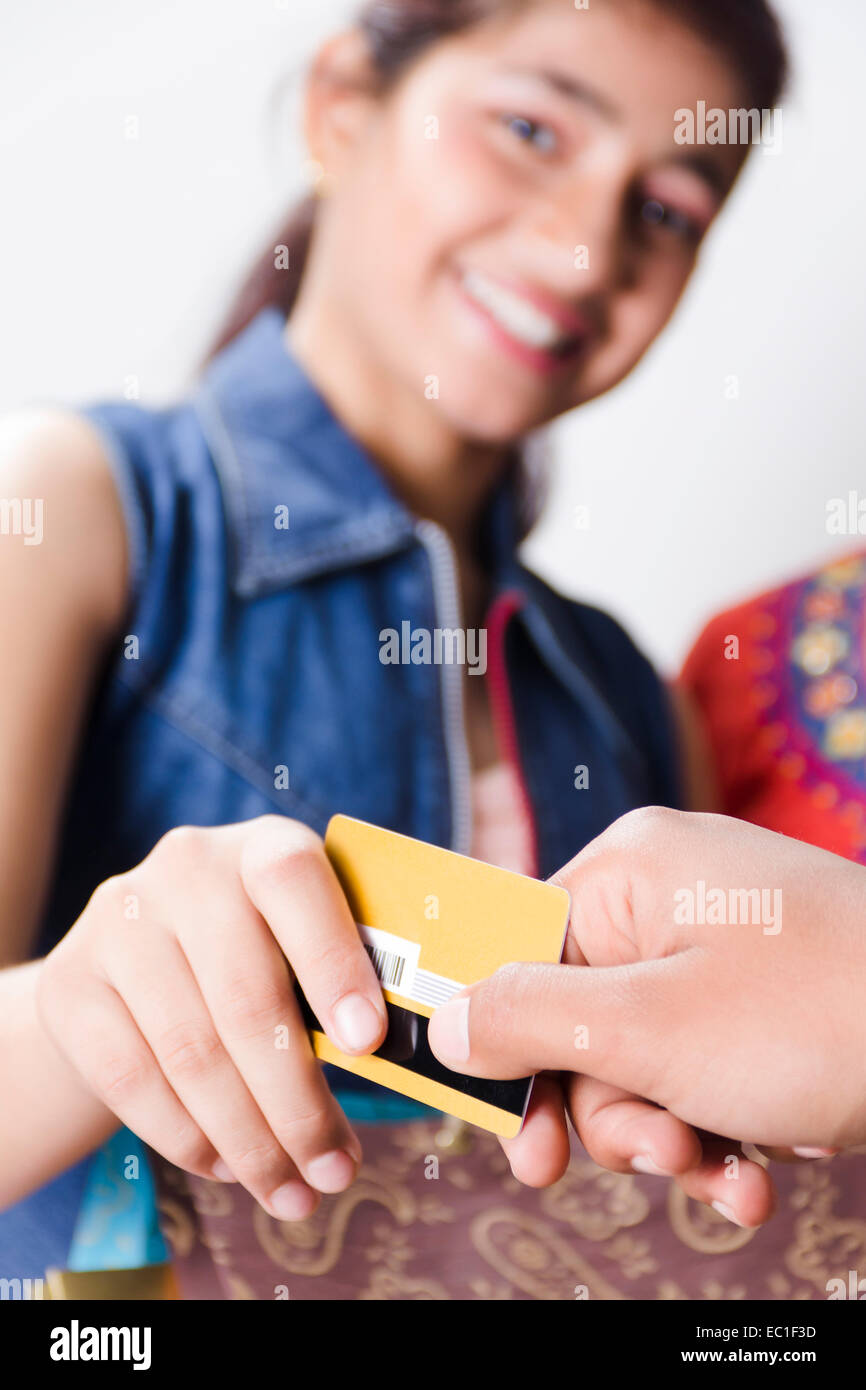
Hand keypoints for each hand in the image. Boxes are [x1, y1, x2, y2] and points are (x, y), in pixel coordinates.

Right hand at [37, 816, 387, 1219]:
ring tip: (293, 1192)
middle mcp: (186, 869)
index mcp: (263, 847)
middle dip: (299, 1105)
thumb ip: (349, 979)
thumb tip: (400, 1063)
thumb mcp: (303, 942)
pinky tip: (230, 1169)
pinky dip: (189, 1139)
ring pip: (191, 1054)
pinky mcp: (70, 984)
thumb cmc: (261, 953)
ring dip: (250, 1141)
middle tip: (336, 1172)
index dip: (333, 963)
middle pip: (246, 1000)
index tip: (369, 1045)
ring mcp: (119, 923)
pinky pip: (133, 1081)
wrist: (136, 955)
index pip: (294, 885)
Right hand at [428, 808, 864, 1224]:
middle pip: (580, 1019)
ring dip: (671, 1135)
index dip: (505, 1050)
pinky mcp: (764, 997)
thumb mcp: (647, 1031)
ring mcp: (722, 946)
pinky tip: (752, 1181)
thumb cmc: (812, 1017)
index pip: (518, 953)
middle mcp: (668, 896)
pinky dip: (717, 1128)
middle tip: (653, 1158)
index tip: (514, 1137)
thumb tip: (440, 1020)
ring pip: (642, 1058)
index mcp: (627, 872)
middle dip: (614, 1111)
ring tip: (723, 1179)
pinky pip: (700, 1064)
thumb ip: (529, 1022)